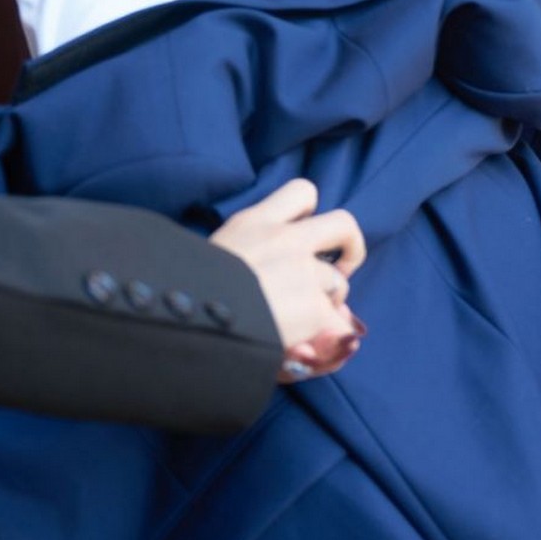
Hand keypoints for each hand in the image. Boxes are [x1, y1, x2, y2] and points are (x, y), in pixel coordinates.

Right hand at [209, 178, 365, 381]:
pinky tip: (309, 346)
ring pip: (339, 282)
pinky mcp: (314, 306)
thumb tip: (270, 279)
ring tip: (302, 323)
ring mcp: (303, 271)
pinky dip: (329, 336)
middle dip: (351, 247)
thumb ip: (243, 257)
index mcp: (253, 223)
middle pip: (344, 224)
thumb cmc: (189, 294)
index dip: (311, 214)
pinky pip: (338, 323)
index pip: (302, 192)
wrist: (188, 321)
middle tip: (339, 269)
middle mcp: (284, 239)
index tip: (304, 235)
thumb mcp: (208, 258)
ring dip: (327, 302)